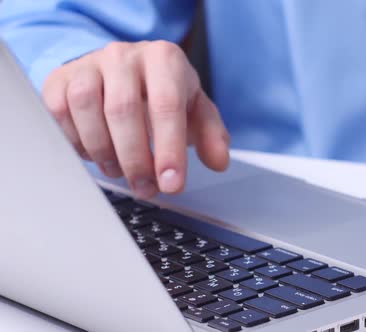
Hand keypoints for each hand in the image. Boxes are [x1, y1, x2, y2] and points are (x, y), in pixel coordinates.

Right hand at [42, 41, 229, 198]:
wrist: (124, 69)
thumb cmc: (163, 92)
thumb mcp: (195, 109)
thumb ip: (211, 135)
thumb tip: (219, 162)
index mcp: (164, 59)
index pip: (167, 105)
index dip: (169, 149)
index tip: (171, 184)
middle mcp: (124, 56)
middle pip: (123, 110)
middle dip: (136, 160)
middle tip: (147, 188)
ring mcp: (89, 64)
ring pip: (87, 109)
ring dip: (104, 152)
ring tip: (121, 172)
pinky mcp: (60, 78)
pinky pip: (60, 113)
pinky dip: (77, 142)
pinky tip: (96, 155)